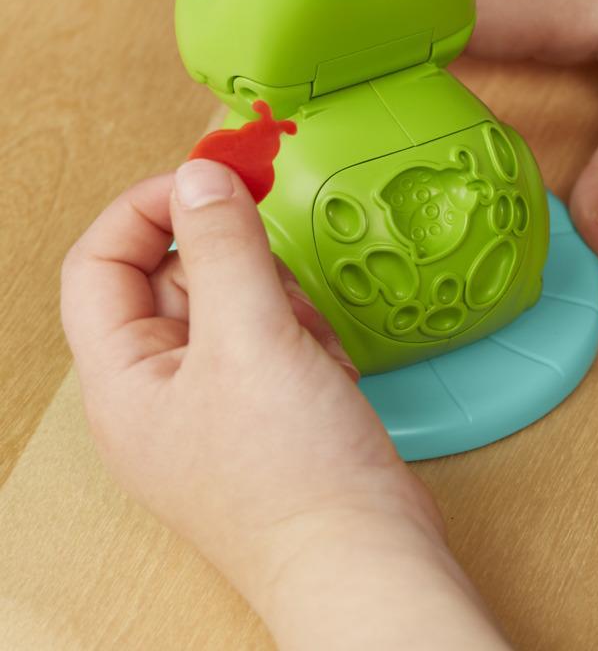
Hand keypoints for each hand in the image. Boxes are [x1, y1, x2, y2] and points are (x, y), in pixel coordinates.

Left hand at [61, 161, 508, 649]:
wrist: (363, 554)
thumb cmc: (292, 473)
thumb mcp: (253, 337)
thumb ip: (223, 247)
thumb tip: (199, 175)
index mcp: (123, 378)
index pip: (101, 263)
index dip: (148, 208)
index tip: (209, 178)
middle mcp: (159, 389)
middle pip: (176, 277)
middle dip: (235, 264)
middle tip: (277, 274)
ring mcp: (213, 401)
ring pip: (234, 302)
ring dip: (280, 303)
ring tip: (307, 346)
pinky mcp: (263, 408)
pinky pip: (272, 336)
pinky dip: (304, 337)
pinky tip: (327, 374)